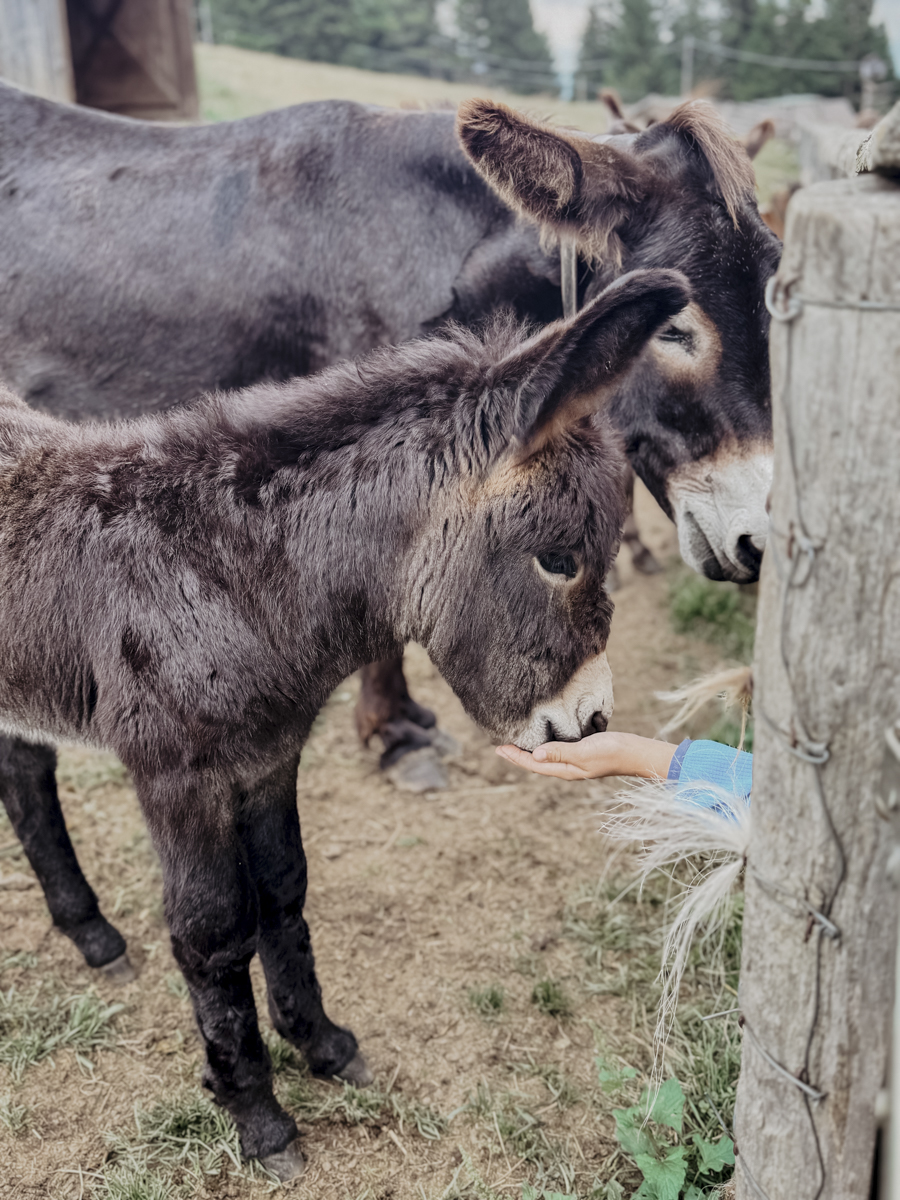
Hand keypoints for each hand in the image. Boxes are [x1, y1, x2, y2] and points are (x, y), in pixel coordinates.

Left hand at [496, 731, 677, 780]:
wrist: (637, 753)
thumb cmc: (612, 752)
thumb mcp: (584, 752)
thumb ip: (560, 753)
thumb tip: (535, 755)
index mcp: (565, 770)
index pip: (534, 764)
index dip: (515, 757)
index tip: (499, 748)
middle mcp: (568, 768)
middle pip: (537, 763)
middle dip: (518, 755)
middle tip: (501, 746)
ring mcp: (576, 761)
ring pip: (547, 757)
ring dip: (531, 750)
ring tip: (518, 742)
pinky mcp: (584, 752)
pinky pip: (558, 750)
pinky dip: (546, 744)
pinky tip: (545, 738)